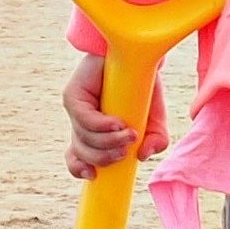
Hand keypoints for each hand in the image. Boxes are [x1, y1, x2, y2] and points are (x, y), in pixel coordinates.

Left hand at [64, 53, 167, 179]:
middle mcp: (82, 122)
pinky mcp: (73, 95)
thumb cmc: (143, 85)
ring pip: (84, 138)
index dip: (81, 169)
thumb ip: (156, 140)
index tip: (94, 176)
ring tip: (129, 134)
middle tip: (126, 150)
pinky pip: (85, 119)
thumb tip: (143, 156)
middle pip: (82, 152)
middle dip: (105, 157)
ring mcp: (76, 109)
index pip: (77, 158)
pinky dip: (103, 126)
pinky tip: (119, 124)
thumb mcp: (155, 117)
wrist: (136, 52)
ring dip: (108, 143)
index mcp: (95, 132)